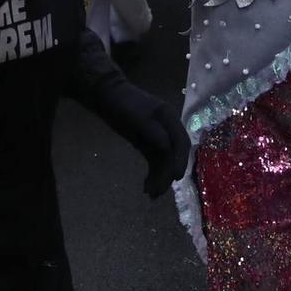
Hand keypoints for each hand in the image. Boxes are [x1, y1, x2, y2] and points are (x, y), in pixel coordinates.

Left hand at [98, 83, 189, 197]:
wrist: (109, 96)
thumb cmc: (123, 103)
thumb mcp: (136, 116)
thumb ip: (152, 131)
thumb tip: (166, 147)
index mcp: (169, 118)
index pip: (181, 141)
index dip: (180, 159)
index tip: (176, 177)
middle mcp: (168, 128)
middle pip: (173, 155)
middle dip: (167, 174)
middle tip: (158, 192)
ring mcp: (159, 137)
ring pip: (164, 161)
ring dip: (159, 177)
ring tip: (150, 194)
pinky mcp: (149, 144)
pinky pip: (154, 162)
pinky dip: (152, 174)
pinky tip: (147, 186)